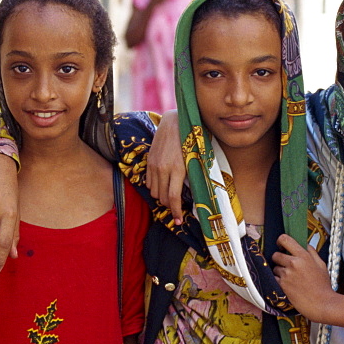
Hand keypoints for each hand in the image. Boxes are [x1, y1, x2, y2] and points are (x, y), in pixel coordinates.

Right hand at [145, 109, 185, 223]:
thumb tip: (192, 195)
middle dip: (169, 205)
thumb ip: (191, 177)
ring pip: (154, 192)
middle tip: (176, 207)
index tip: (177, 221)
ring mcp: (154, 165)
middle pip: (162, 197)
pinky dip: (155, 187)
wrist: (175, 122)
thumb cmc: (191, 140)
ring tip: (169, 194)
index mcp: (177, 169)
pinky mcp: (149, 161)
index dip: (175, 212)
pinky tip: (162, 184)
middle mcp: (163, 168)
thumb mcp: (195, 159)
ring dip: (161, 197)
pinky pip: (148, 182)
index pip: (173, 198)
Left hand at [271, 235, 335, 321]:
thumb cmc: (323, 285)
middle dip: (279, 259)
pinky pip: (274, 278)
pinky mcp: (282, 285)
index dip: (280, 241)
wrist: (321, 303)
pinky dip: (279, 281)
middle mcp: (293, 263)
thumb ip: (312, 252)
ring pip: (274, 267)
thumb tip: (304, 245)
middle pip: (276, 254)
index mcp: (304, 256)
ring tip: (291, 278)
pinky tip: (288, 285)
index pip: (285, 240)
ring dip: (279, 271)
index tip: (281, 245)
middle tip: (286, 265)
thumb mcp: (321, 265)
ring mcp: (286, 274)